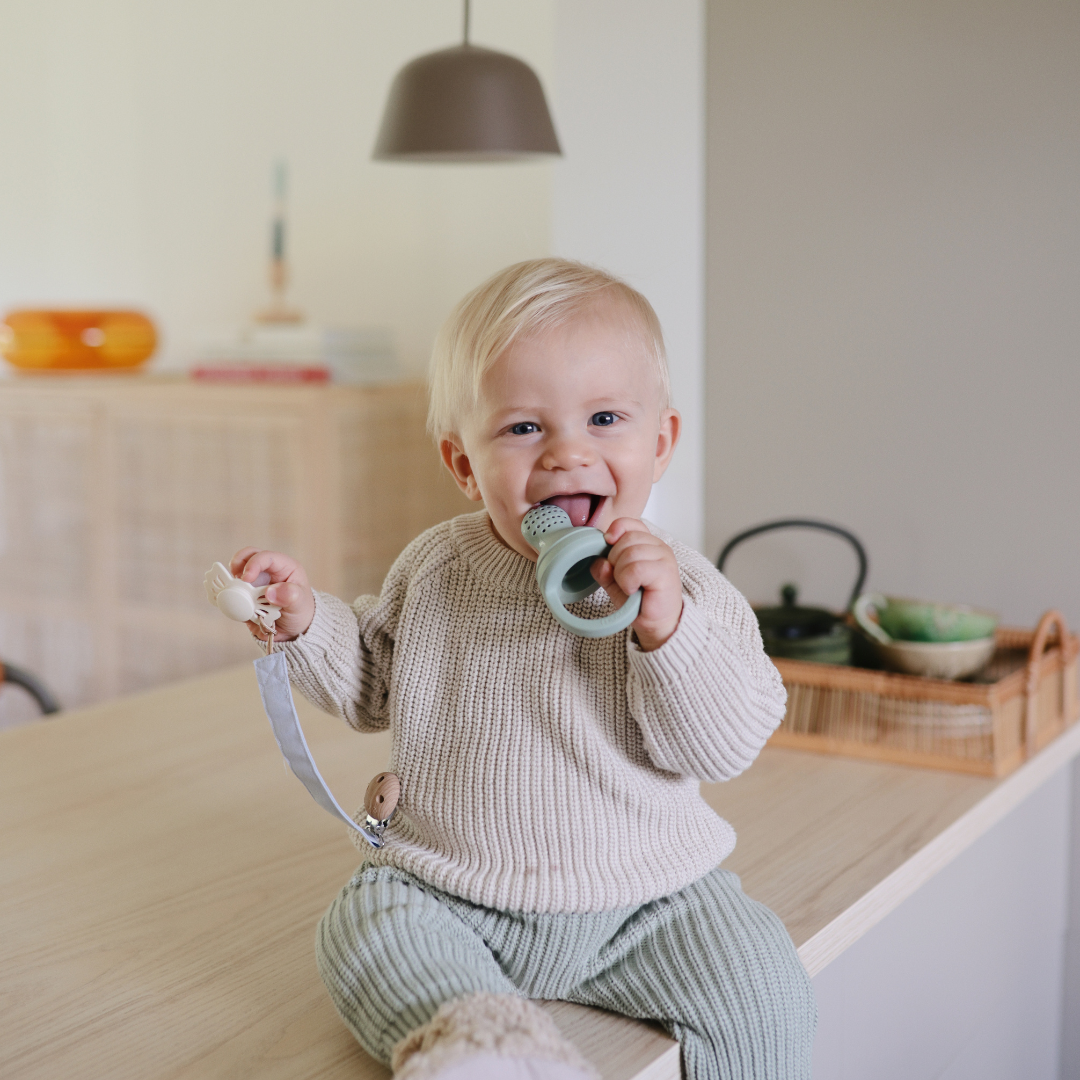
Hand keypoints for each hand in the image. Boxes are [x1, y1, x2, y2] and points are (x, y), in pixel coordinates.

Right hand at [229, 548, 314, 642]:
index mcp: (284, 567)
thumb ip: (289, 596)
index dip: (254, 564)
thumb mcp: (300, 604)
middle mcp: (267, 571)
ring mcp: (255, 583)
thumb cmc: (301, 611)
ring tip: (232, 594)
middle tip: (233, 577)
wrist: (292, 629)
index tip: (246, 578)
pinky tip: (232, 605)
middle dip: (237, 563)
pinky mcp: (246, 596)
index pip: (266, 557)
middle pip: (248, 556)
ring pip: (237, 574)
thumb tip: (270, 592)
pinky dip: (230, 596)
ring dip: (232, 582)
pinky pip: (233, 592)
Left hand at [590, 519, 682, 650]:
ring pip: (629, 553)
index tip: (607, 544)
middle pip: (625, 539)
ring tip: (629, 586)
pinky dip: (628, 581)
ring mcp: (664, 557)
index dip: (615, 531)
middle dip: (615, 560)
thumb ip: (604, 570)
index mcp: (646, 543)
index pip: (629, 523)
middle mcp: (658, 546)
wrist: (657, 623)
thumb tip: (598, 561)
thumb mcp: (615, 582)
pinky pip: (636, 568)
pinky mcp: (666, 571)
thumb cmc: (639, 600)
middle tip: (622, 578)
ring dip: (621, 574)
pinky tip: (634, 590)